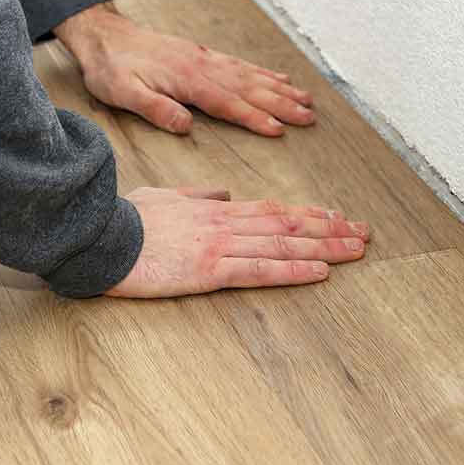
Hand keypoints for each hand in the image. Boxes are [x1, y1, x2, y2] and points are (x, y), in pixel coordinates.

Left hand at [54, 4, 315, 136]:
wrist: (103, 35)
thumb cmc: (110, 69)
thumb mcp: (123, 93)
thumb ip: (155, 108)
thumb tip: (186, 126)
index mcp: (186, 79)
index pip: (226, 103)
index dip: (253, 118)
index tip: (278, 130)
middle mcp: (202, 66)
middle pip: (248, 88)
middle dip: (280, 104)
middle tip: (309, 118)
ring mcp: (204, 58)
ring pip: (249, 75)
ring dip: (278, 89)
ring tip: (306, 100)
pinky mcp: (201, 54)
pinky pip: (239, 64)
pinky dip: (261, 72)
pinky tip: (277, 78)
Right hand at [106, 187, 370, 297]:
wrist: (99, 235)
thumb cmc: (124, 219)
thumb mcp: (161, 198)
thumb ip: (195, 197)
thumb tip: (221, 193)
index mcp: (213, 209)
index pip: (271, 209)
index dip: (307, 212)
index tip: (336, 215)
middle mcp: (224, 223)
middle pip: (287, 224)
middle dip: (330, 228)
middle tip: (364, 232)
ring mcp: (219, 245)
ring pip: (282, 244)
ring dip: (324, 246)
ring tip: (356, 249)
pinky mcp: (209, 269)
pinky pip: (260, 269)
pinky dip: (292, 269)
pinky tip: (320, 271)